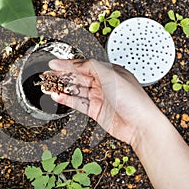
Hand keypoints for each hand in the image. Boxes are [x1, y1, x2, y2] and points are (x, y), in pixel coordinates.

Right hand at [46, 59, 163, 144]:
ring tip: (48, 85)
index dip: (68, 64)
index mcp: (109, 72)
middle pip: (78, 77)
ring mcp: (98, 97)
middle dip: (62, 75)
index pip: (84, 65)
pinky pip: (78, 103)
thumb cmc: (133, 100)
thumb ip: (93, 67)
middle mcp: (103, 84)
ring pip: (76, 90)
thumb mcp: (112, 76)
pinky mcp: (95, 110)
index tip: (55, 64)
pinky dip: (67, 99)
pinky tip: (57, 96)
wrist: (140, 126)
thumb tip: (77, 63)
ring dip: (62, 88)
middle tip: (48, 74)